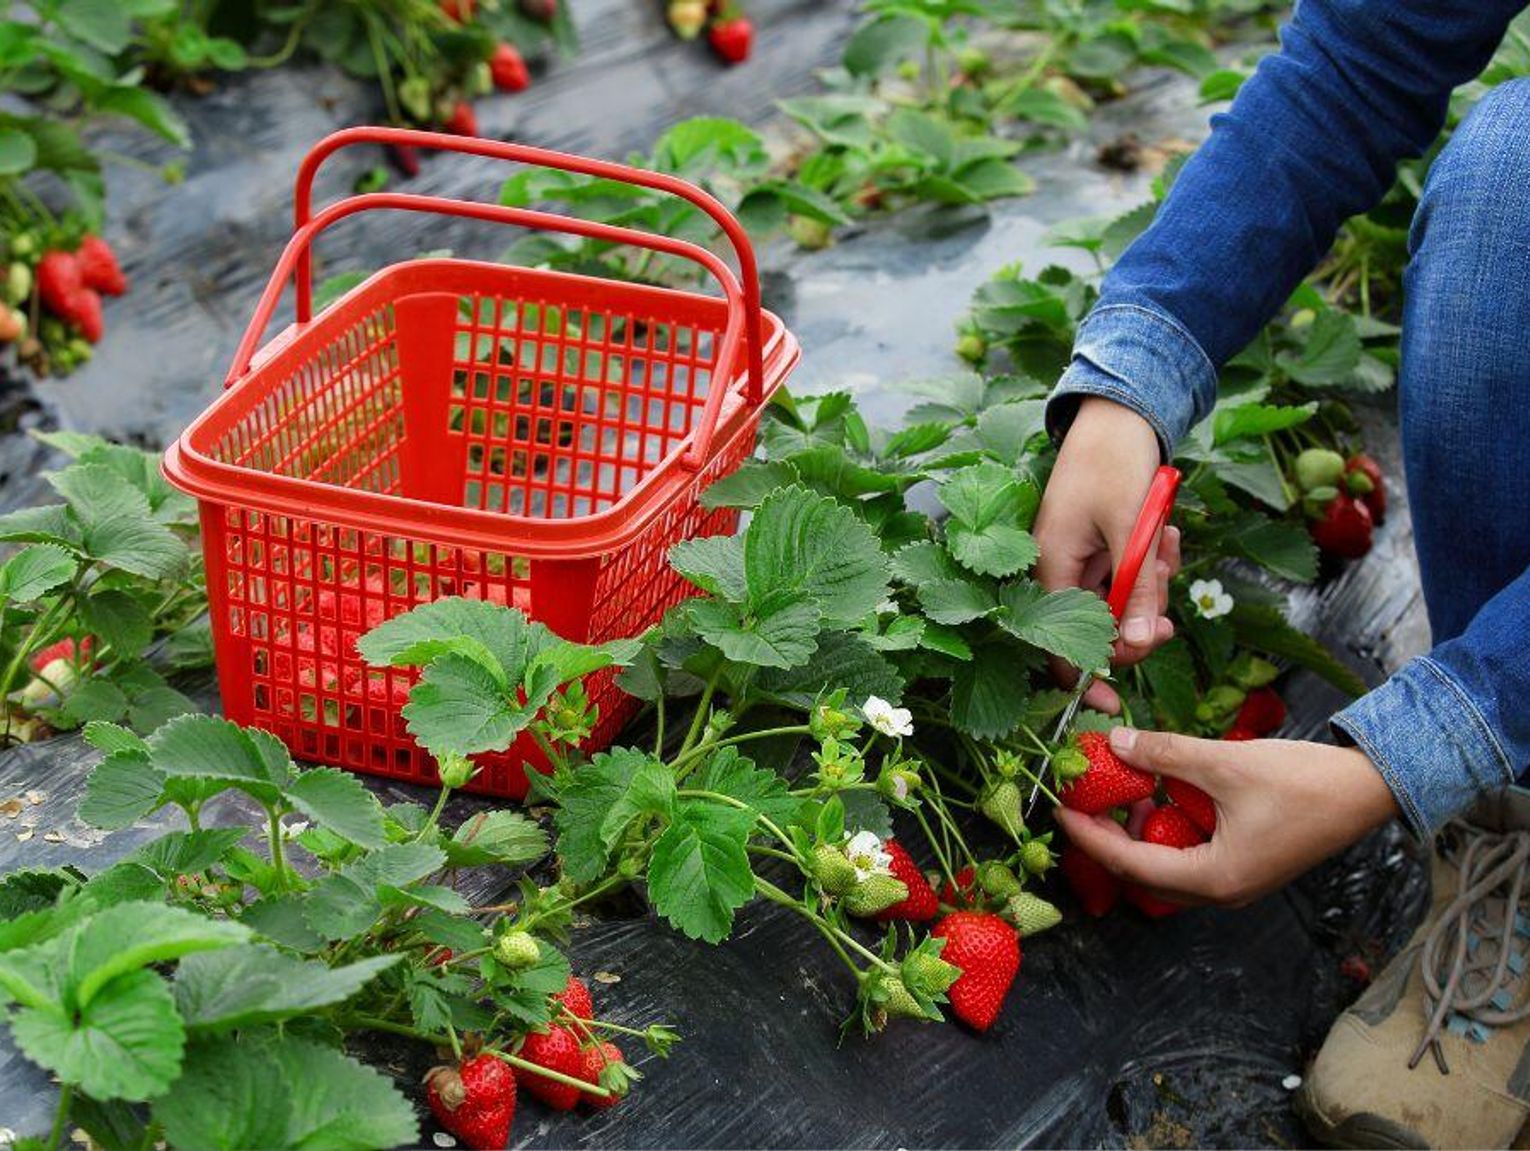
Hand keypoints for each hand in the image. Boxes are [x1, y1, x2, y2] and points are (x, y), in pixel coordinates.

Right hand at [1035, 397, 1179, 712]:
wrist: (1121, 413)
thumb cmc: (1115, 462)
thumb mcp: (1133, 529)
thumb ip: (1136, 590)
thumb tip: (1137, 648)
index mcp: (1049, 568)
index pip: (1056, 648)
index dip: (1086, 678)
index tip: (1118, 701)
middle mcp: (1059, 570)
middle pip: (1099, 630)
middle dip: (1140, 620)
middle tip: (1169, 601)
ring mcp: (1081, 560)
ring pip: (1122, 604)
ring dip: (1153, 585)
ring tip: (1167, 544)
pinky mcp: (1101, 549)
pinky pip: (1130, 577)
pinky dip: (1153, 564)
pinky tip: (1165, 535)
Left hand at [1054, 726, 1400, 906]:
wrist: (1370, 788)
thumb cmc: (1303, 781)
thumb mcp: (1224, 762)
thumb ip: (1165, 755)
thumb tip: (1115, 743)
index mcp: (1213, 879)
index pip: (1129, 864)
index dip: (1089, 837)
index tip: (1058, 810)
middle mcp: (1220, 891)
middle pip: (1142, 872)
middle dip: (1107, 837)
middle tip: (1081, 800)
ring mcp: (1234, 880)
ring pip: (1165, 865)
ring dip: (1137, 832)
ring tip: (1114, 790)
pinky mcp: (1245, 863)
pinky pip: (1188, 853)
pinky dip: (1165, 827)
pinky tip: (1155, 792)